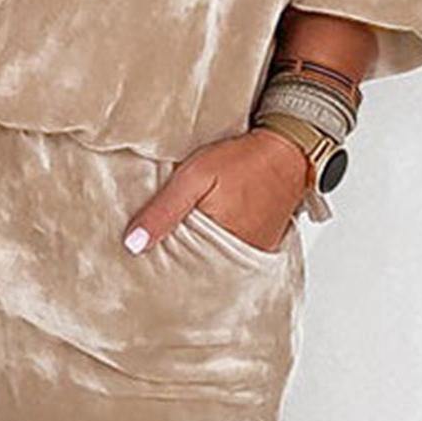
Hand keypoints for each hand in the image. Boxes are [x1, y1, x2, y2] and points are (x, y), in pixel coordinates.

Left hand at [122, 128, 308, 255]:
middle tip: (153, 262)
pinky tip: (205, 240)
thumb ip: (164, 210)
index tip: (139, 264)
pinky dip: (217, 252)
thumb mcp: (194, 176)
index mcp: (218, 241)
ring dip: (197, 260)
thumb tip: (133, 244)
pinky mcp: (262, 247)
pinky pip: (233, 258)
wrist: (288, 150)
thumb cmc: (243, 160)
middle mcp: (238, 255)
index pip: (178, 267)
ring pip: (215, 266)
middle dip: (176, 266)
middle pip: (197, 270)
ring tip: (176, 252)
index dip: (158, 264)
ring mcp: (253, 253)